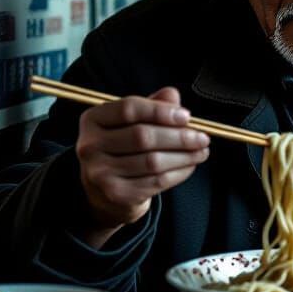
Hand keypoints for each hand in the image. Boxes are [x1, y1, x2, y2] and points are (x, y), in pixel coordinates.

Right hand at [75, 86, 208, 244]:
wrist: (103, 189)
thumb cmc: (121, 146)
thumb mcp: (130, 121)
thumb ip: (152, 105)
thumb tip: (173, 96)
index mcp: (93, 120)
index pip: (129, 109)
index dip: (161, 111)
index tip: (186, 115)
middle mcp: (90, 146)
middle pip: (142, 136)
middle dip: (179, 136)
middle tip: (202, 136)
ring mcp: (101, 173)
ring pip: (152, 162)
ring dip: (184, 156)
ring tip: (202, 150)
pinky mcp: (117, 194)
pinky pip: (156, 182)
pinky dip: (179, 173)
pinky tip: (190, 165)